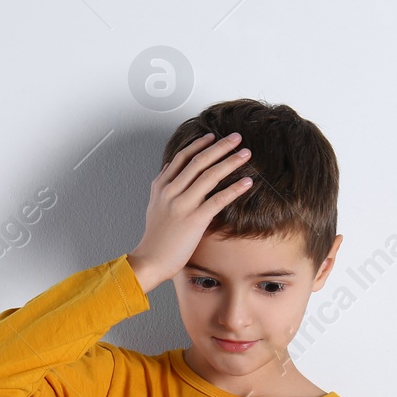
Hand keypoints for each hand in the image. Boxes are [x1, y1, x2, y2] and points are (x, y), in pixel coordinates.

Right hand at [128, 132, 254, 292]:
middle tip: (236, 137)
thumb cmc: (155, 237)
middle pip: (199, 161)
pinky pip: (218, 199)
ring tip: (246, 154)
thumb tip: (169, 166)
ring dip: (230, 162)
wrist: (149, 260)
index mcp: (162, 187)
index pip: (182, 158)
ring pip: (209, 176)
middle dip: (220, 147)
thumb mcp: (154, 205)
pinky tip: (247, 182)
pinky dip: (234, 189)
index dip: (199, 145)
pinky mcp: (194, 220)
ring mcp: (182, 205)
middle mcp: (171, 191)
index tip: (213, 136)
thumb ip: (162, 185)